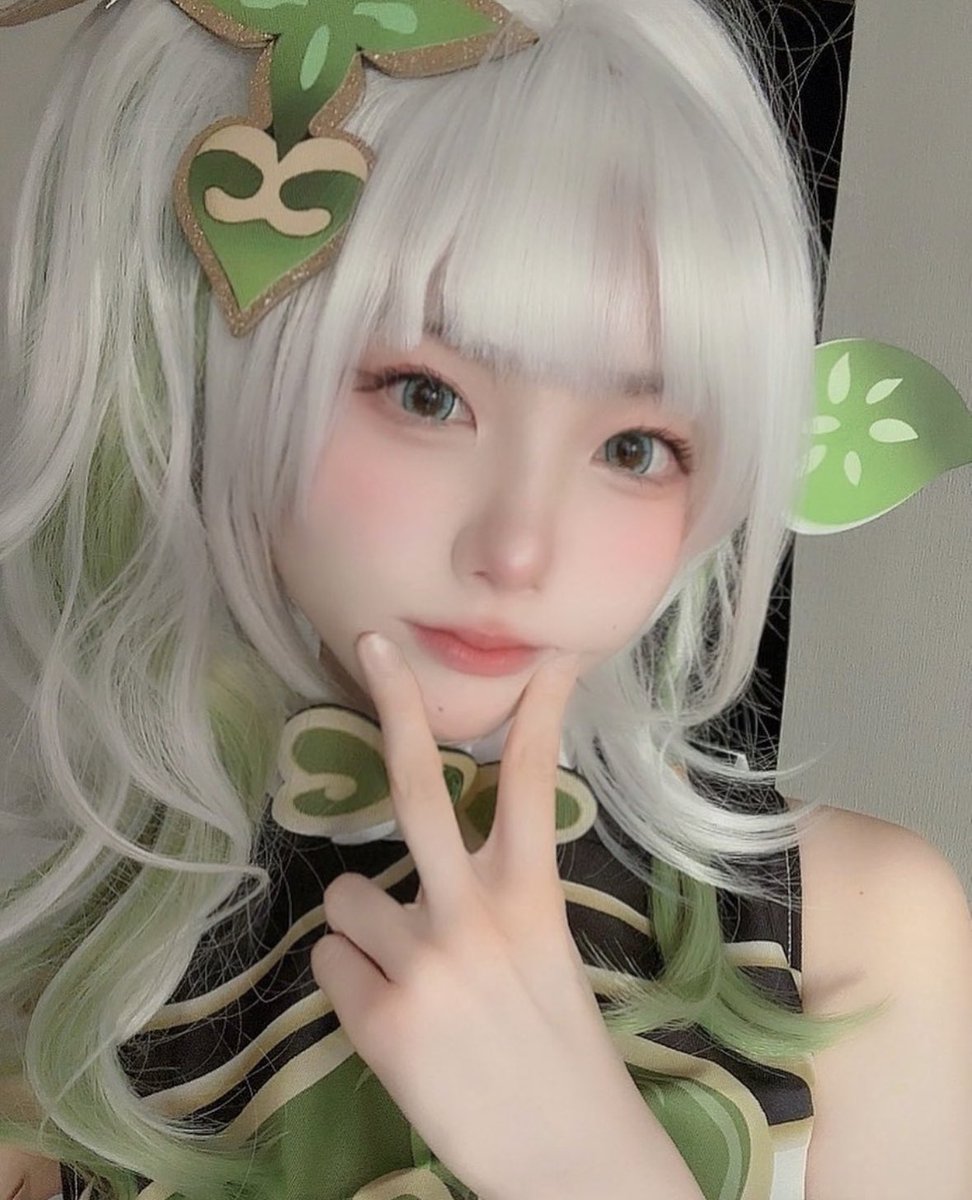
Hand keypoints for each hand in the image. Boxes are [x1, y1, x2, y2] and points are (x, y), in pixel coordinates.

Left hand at [310, 635, 654, 1199]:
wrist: (567, 1158)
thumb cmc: (558, 1050)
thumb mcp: (546, 953)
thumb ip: (497, 895)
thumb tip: (429, 855)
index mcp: (533, 899)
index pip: (533, 785)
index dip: (539, 713)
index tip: (548, 656)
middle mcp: (474, 916)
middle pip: (419, 789)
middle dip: (396, 707)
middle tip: (371, 644)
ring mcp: (423, 965)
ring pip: (344, 896)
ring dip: (364, 929)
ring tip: (409, 977)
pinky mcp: (380, 1020)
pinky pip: (330, 963)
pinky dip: (352, 983)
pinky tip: (394, 1020)